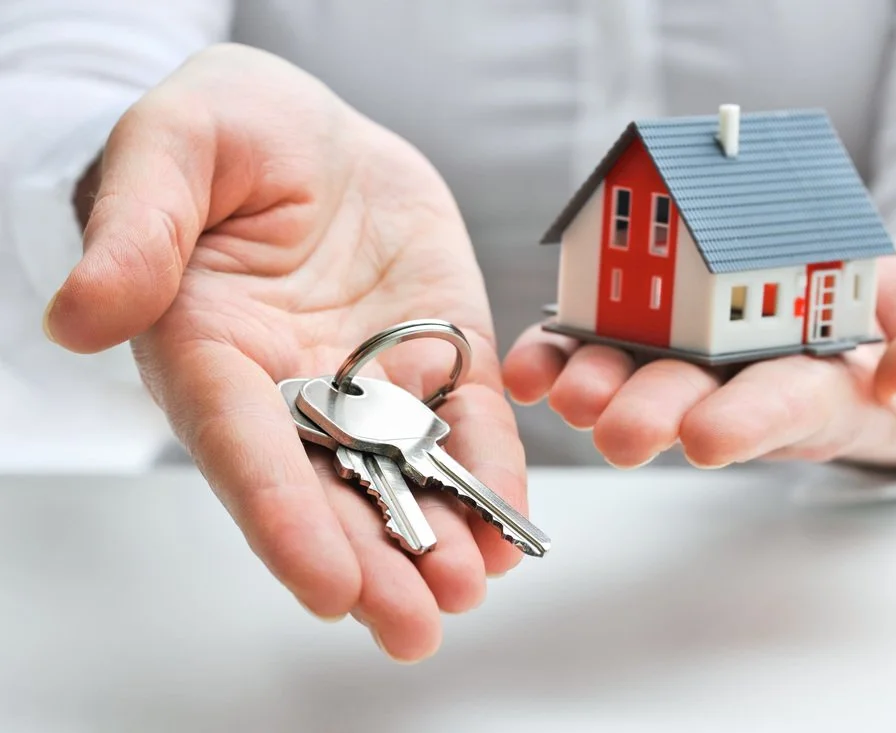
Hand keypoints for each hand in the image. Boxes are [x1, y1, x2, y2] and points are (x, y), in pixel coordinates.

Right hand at [45, 44, 525, 661]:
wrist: (309, 130)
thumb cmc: (224, 131)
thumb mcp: (169, 150)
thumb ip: (136, 229)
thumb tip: (81, 316)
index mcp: (211, 351)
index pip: (245, 447)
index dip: (282, 515)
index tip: (325, 582)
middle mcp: (292, 386)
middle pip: (328, 489)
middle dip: (371, 560)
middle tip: (413, 624)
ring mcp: (372, 377)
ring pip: (402, 473)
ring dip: (437, 537)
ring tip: (471, 589)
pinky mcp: (438, 353)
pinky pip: (466, 421)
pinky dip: (488, 472)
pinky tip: (509, 527)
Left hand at [503, 252, 895, 470]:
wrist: (863, 311)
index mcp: (818, 387)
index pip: (786, 407)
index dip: (750, 421)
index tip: (711, 437)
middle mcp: (744, 383)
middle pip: (696, 402)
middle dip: (655, 416)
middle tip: (620, 431)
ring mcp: (694, 358)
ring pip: (638, 377)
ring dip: (597, 387)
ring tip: (565, 393)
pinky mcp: (654, 330)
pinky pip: (599, 343)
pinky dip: (560, 354)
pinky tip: (530, 367)